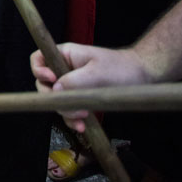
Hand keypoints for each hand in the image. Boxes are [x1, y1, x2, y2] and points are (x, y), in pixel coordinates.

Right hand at [30, 44, 153, 132]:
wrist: (143, 77)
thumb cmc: (122, 68)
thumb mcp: (98, 73)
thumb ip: (74, 81)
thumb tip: (54, 91)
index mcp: (65, 55)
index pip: (38, 59)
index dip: (39, 71)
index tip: (51, 81)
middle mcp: (64, 69)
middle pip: (44, 84)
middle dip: (55, 99)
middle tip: (74, 106)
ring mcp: (71, 84)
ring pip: (56, 100)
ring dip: (65, 112)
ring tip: (83, 118)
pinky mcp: (79, 97)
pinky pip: (68, 109)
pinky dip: (73, 119)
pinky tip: (82, 125)